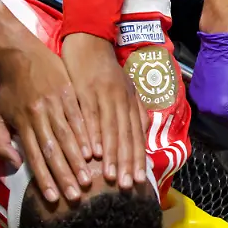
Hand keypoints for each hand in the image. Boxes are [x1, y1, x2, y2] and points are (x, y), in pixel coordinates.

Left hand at [0, 41, 93, 202]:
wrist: (21, 55)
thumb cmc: (10, 90)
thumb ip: (1, 143)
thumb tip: (14, 166)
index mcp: (22, 123)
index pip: (34, 156)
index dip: (44, 178)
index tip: (54, 197)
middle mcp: (39, 116)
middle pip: (52, 150)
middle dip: (64, 175)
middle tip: (76, 196)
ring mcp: (55, 104)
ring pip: (68, 136)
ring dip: (78, 160)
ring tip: (88, 179)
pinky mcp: (68, 93)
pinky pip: (78, 117)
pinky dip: (86, 136)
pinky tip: (95, 152)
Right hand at [61, 33, 146, 188]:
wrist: (88, 40)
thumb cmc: (106, 69)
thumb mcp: (125, 88)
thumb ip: (135, 111)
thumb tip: (143, 135)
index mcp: (130, 102)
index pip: (136, 135)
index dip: (137, 158)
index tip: (138, 180)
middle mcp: (120, 100)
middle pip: (125, 137)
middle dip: (125, 163)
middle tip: (125, 186)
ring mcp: (103, 95)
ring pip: (109, 130)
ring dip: (110, 155)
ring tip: (108, 177)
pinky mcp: (84, 91)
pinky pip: (89, 117)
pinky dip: (91, 135)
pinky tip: (91, 152)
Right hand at [189, 31, 227, 128]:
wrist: (222, 44)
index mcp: (221, 112)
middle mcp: (206, 109)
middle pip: (226, 119)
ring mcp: (197, 98)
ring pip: (217, 109)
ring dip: (226, 104)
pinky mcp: (194, 89)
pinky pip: (209, 99)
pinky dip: (216, 95)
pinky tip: (223, 84)